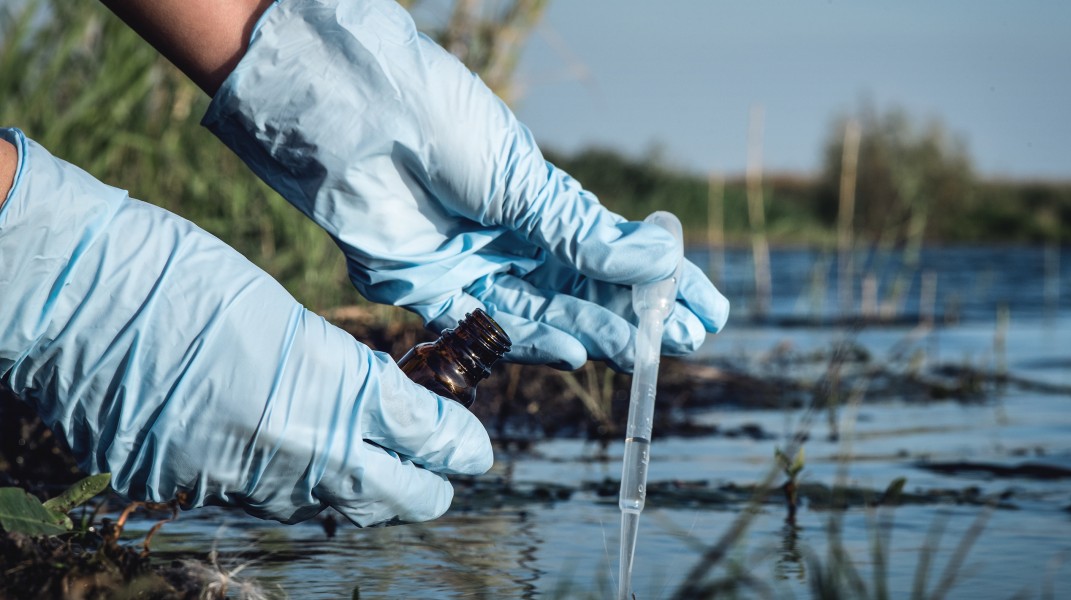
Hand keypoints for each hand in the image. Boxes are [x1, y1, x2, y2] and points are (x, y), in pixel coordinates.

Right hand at [0, 128, 491, 525]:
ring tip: (380, 469)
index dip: (461, 445)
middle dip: (430, 486)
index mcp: (332, 389)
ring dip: (365, 493)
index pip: (427, 437)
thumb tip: (384, 410)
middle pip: (398, 499)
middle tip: (443, 467)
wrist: (75, 297)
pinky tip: (298, 464)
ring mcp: (241, 480)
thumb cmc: (183, 275)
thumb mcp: (286, 315)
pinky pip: (266, 505)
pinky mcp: (190, 491)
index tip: (476, 448)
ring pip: (334, 510)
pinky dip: (295, 488)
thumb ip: (342, 374)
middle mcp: (296, 451)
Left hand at [203, 0, 728, 370]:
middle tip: (687, 341)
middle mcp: (511, 238)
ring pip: (547, 314)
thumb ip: (583, 234)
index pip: (614, 252)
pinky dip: (534, 343)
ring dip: (597, 334)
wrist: (355, 115)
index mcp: (539, 201)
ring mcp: (473, 266)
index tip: (707, 308)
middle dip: (638, 316)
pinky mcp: (429, 291)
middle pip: (585, 291)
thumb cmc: (442, 124)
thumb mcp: (524, 180)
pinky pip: (489, 328)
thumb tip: (663, 261)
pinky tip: (578, 353)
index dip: (662, 282)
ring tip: (645, 352)